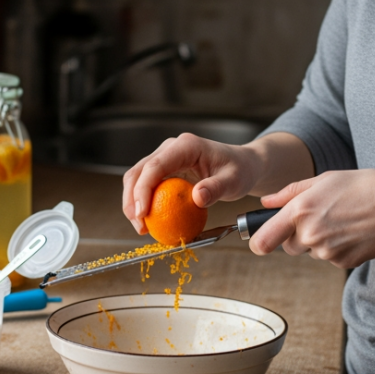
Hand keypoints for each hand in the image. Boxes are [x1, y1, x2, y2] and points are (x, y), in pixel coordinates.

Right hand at [122, 133, 263, 235]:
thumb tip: (197, 198)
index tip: (142, 213)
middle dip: (132, 200)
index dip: (143, 189)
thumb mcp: (234, 181)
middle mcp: (171, 148)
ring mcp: (165, 158)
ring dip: (133, 203)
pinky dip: (143, 203)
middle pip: (138, 171)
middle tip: (139, 226)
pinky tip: (149, 221)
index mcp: (186, 146)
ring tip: (141, 227)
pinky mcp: (165, 170)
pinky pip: (147, 185)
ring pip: (137, 178)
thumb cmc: (240, 170)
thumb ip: (216, 188)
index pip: (155, 166)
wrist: (243, 165)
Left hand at [252, 169, 374, 268]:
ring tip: (341, 220)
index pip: (263, 239)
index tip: (259, 241)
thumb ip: (290, 192)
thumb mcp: (324, 180)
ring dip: (318, 241)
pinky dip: (336, 248)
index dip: (258, 242)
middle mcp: (310, 234)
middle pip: (288, 246)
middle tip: (320, 217)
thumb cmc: (364, 187)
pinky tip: (352, 231)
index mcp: (300, 210)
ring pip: (310, 252)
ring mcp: (326, 251)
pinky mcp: (342, 262)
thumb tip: (266, 202)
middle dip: (296, 236)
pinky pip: (329, 258)